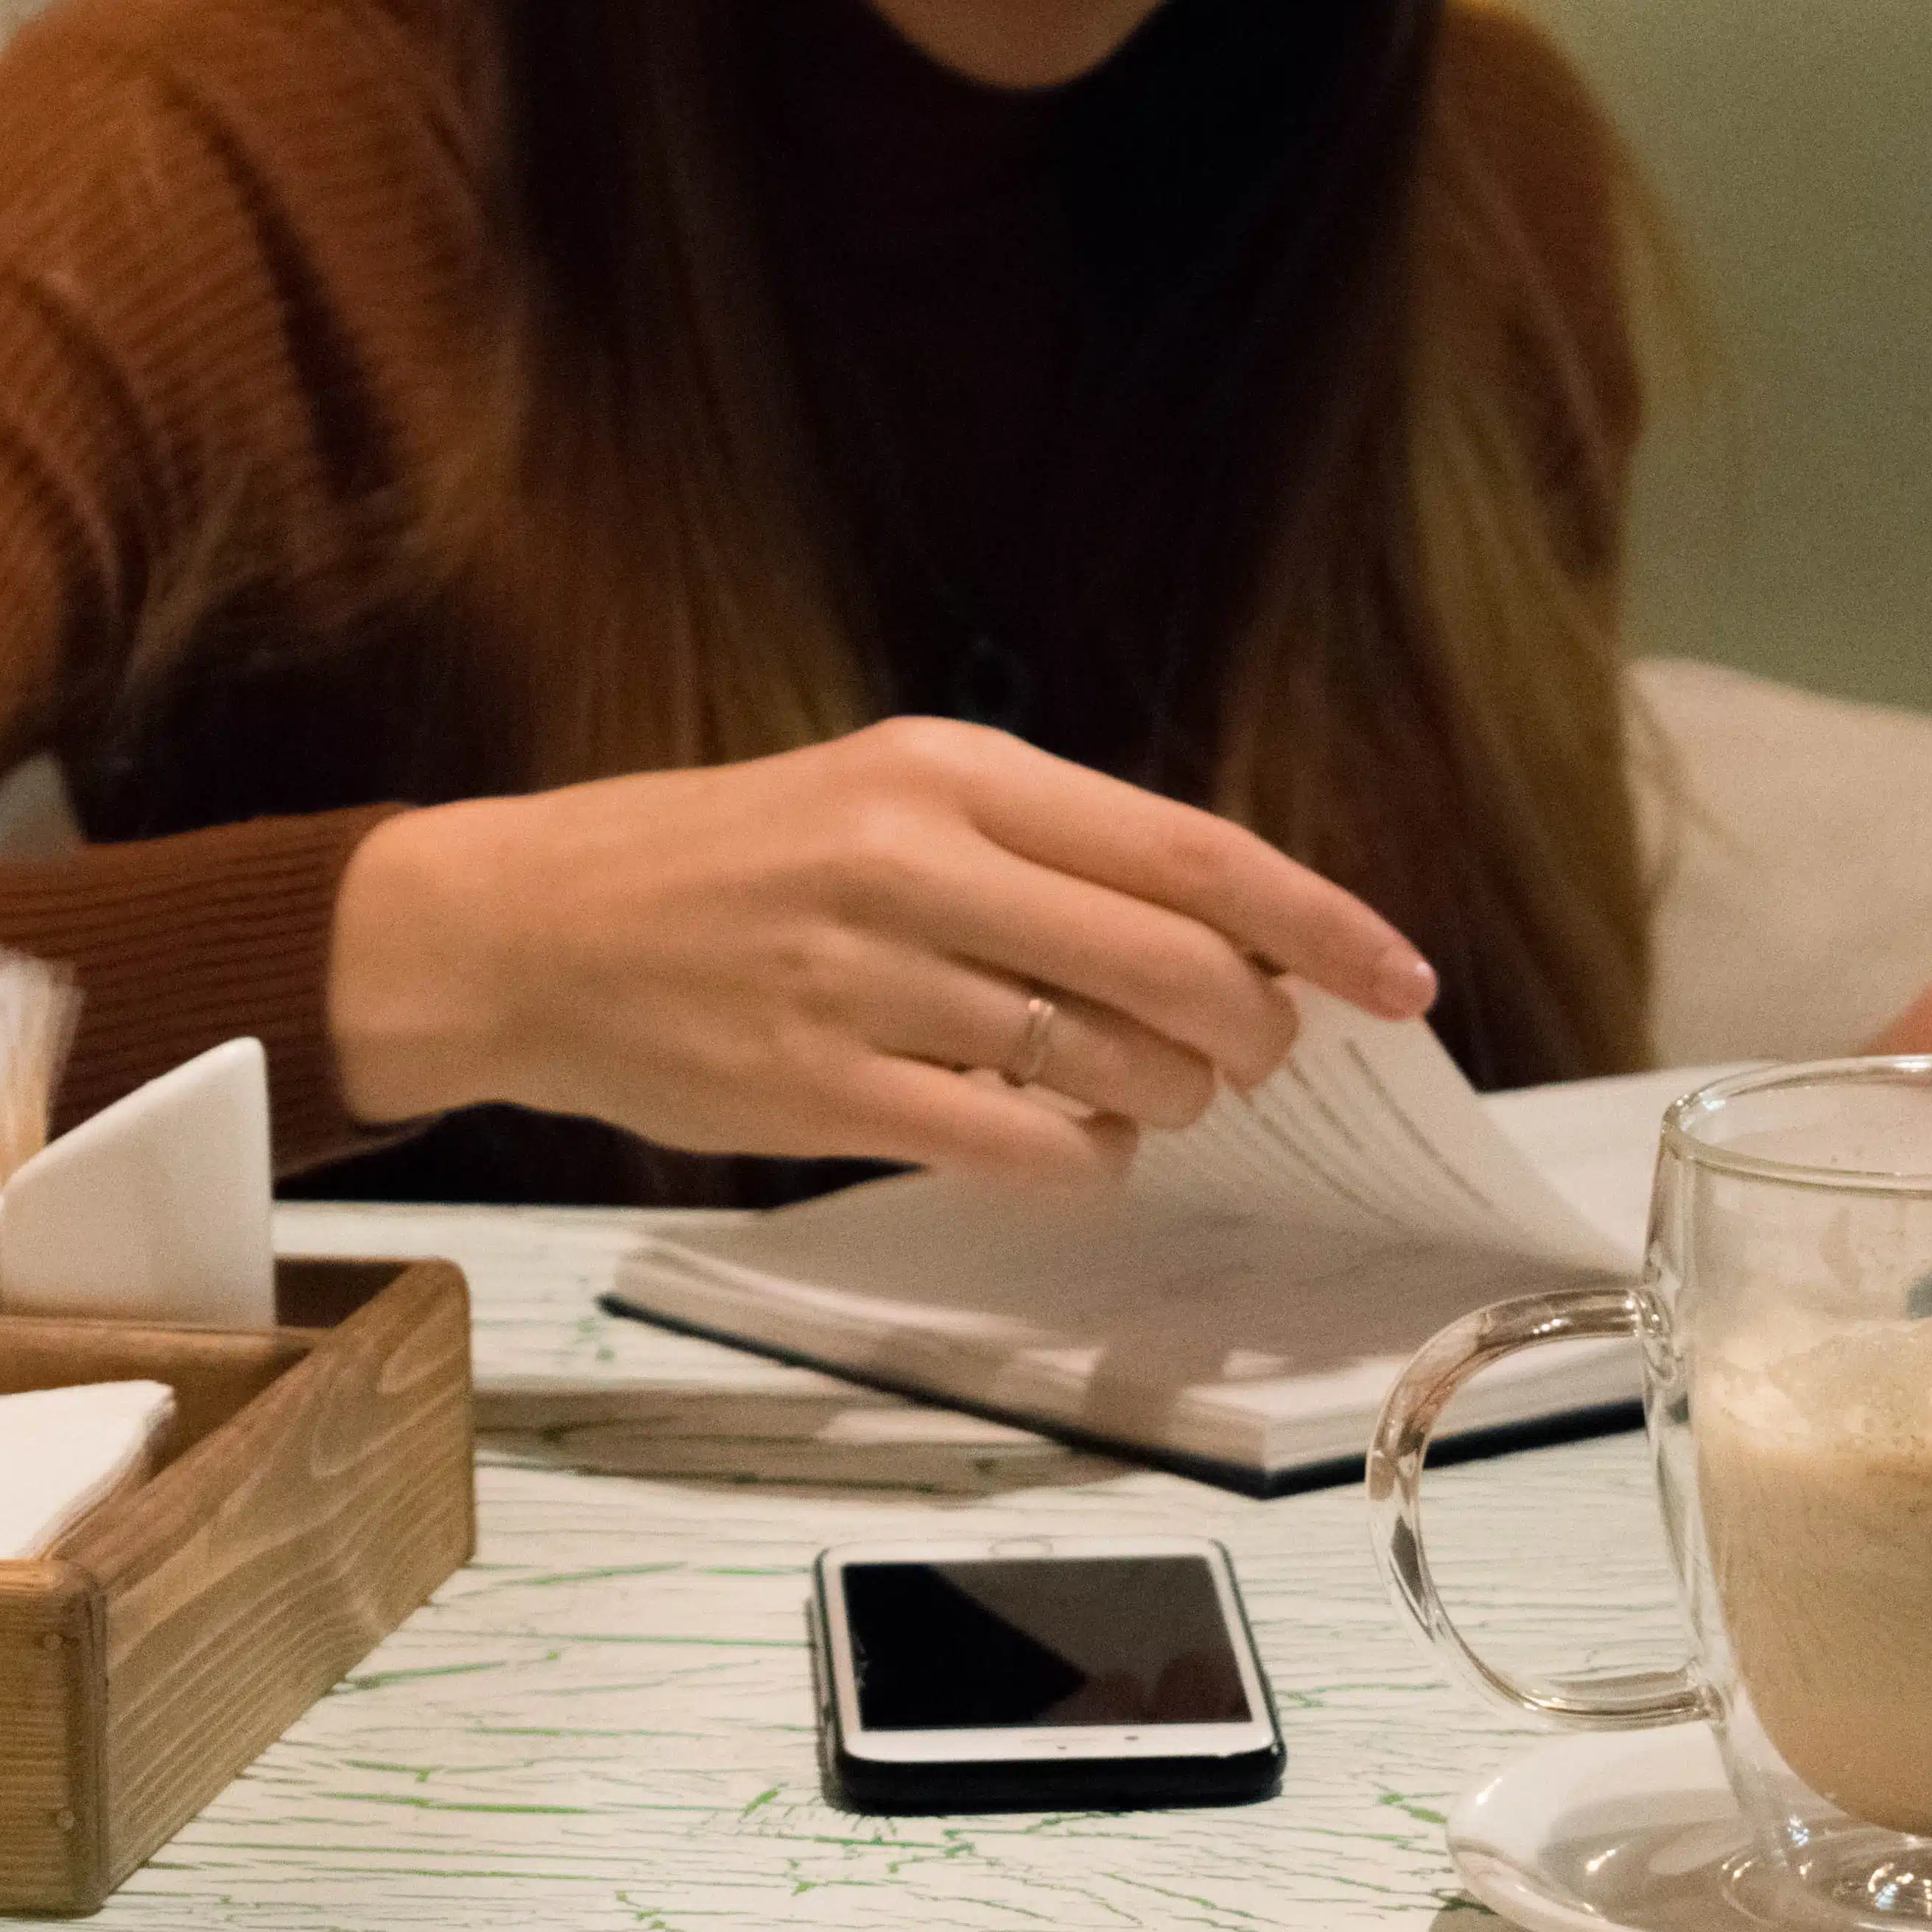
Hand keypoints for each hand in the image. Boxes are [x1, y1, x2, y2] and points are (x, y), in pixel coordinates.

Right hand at [328, 716, 1438, 1184]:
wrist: (530, 927)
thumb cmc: (727, 865)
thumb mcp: (885, 798)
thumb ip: (1043, 855)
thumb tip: (1225, 936)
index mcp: (947, 771)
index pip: (1191, 851)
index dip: (1320, 924)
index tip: (1401, 980)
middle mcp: (914, 861)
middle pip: (1177, 963)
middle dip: (1254, 1031)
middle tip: (1254, 1057)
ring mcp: (864, 978)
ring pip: (1108, 1064)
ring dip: (1167, 1102)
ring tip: (1145, 1097)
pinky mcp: (818, 1086)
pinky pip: (1018, 1144)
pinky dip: (1081, 1160)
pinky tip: (1070, 1147)